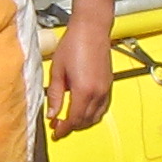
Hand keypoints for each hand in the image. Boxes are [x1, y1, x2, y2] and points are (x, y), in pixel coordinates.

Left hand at [48, 12, 113, 135]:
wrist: (91, 29)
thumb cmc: (73, 44)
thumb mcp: (57, 71)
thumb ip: (54, 95)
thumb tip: (52, 114)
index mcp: (83, 91)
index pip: (74, 119)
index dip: (64, 129)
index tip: (56, 132)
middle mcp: (98, 93)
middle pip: (85, 121)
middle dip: (72, 127)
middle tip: (58, 125)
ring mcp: (105, 89)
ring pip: (96, 116)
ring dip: (83, 122)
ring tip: (69, 119)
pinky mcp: (109, 84)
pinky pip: (102, 107)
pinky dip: (92, 113)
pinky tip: (83, 109)